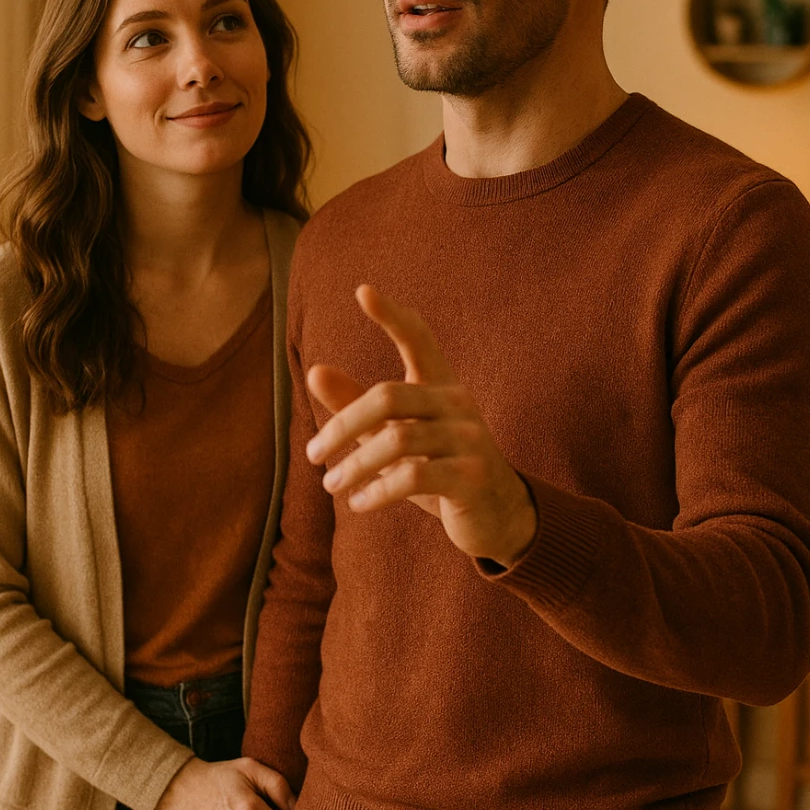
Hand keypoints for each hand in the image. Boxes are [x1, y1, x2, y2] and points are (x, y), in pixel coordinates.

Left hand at [305, 284, 537, 567]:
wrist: (497, 518)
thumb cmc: (439, 471)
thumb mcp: (396, 437)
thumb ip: (357, 407)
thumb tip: (314, 370)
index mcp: (442, 386)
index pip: (419, 340)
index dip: (393, 316)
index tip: (363, 291)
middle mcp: (459, 404)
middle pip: (389, 396)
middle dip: (343, 425)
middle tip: (312, 454)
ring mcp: (469, 440)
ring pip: (398, 440)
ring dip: (354, 466)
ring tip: (330, 485)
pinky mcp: (472, 477)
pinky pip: (415, 476)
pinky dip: (377, 491)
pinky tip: (358, 503)